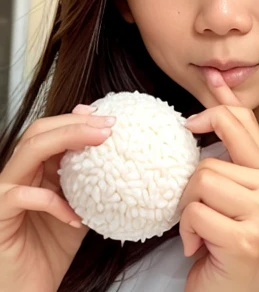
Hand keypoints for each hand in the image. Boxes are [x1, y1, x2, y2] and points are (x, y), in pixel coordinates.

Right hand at [0, 105, 114, 291]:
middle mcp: (17, 175)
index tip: (105, 117)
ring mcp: (4, 192)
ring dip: (66, 140)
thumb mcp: (78, 210)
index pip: (50, 132)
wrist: (29, 291)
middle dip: (74, 123)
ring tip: (98, 141)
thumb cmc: (50, 251)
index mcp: (34, 170)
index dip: (76, 120)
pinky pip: (25, 196)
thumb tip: (115, 159)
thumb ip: (87, 185)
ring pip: (29, 152)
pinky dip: (54, 202)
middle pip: (39, 133)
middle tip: (107, 125)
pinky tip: (76, 216)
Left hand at [179, 80, 258, 291]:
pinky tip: (199, 246)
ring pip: (201, 180)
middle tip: (193, 198)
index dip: (220, 103)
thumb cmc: (223, 238)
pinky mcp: (247, 236)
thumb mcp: (227, 192)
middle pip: (215, 151)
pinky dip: (186, 229)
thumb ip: (223, 152)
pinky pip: (195, 212)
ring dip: (187, 208)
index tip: (205, 90)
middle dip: (193, 176)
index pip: (245, 121)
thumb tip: (207, 103)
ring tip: (199, 229)